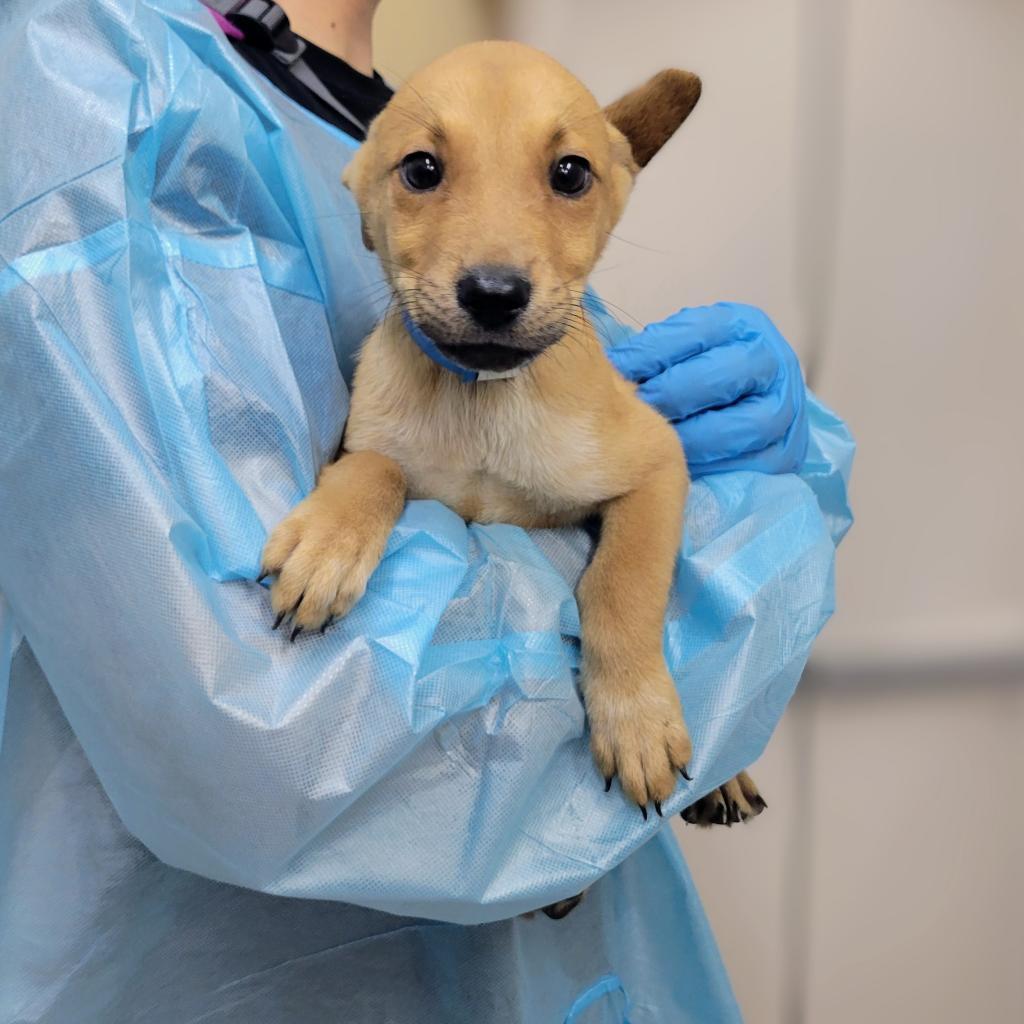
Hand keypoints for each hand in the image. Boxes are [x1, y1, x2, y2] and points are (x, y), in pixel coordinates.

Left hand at [607, 303, 808, 475]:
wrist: (743, 412)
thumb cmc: (693, 379)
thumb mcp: (677, 353)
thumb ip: (651, 355)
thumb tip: (608, 367)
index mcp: (743, 326)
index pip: (700, 331)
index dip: (655, 351)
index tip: (619, 369)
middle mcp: (772, 361)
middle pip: (727, 374)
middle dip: (676, 392)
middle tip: (638, 409)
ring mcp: (785, 408)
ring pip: (745, 424)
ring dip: (696, 435)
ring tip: (660, 442)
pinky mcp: (786, 451)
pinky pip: (753, 463)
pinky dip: (717, 467)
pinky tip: (685, 466)